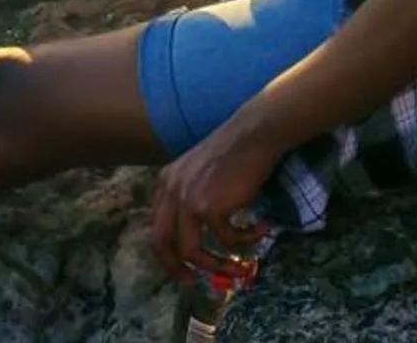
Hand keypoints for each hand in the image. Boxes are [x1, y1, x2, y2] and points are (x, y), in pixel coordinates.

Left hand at [149, 123, 275, 279]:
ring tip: (237, 267)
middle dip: (176, 268)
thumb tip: (196, 236)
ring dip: (215, 264)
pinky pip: (227, 240)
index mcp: (166, 182)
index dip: (167, 251)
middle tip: (194, 281)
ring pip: (191, 251)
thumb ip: (190, 197)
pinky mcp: (210, 208)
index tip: (183, 267)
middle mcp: (171, 191)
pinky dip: (245, 240)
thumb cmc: (234, 152)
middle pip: (161, 243)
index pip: (156, 226)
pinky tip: (261, 229)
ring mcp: (188, 200)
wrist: (252, 135)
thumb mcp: (199, 173)